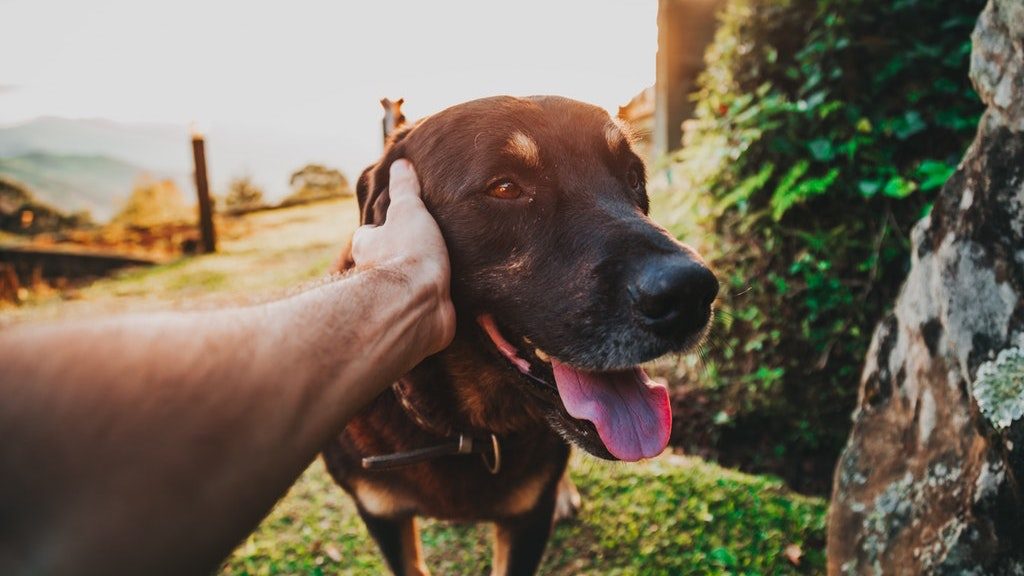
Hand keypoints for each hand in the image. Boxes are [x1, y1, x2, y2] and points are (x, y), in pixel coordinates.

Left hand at [351, 160, 455, 355]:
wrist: (419, 304)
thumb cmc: (408, 254)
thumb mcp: (408, 210)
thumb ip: (405, 188)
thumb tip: (400, 163)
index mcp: (368, 247)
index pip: (369, 234)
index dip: (381, 228)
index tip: (397, 223)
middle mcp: (375, 276)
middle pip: (384, 262)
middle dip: (400, 258)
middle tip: (424, 248)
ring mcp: (397, 300)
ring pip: (406, 288)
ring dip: (420, 283)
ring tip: (446, 271)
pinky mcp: (418, 320)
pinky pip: (428, 310)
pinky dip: (438, 305)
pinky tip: (456, 298)